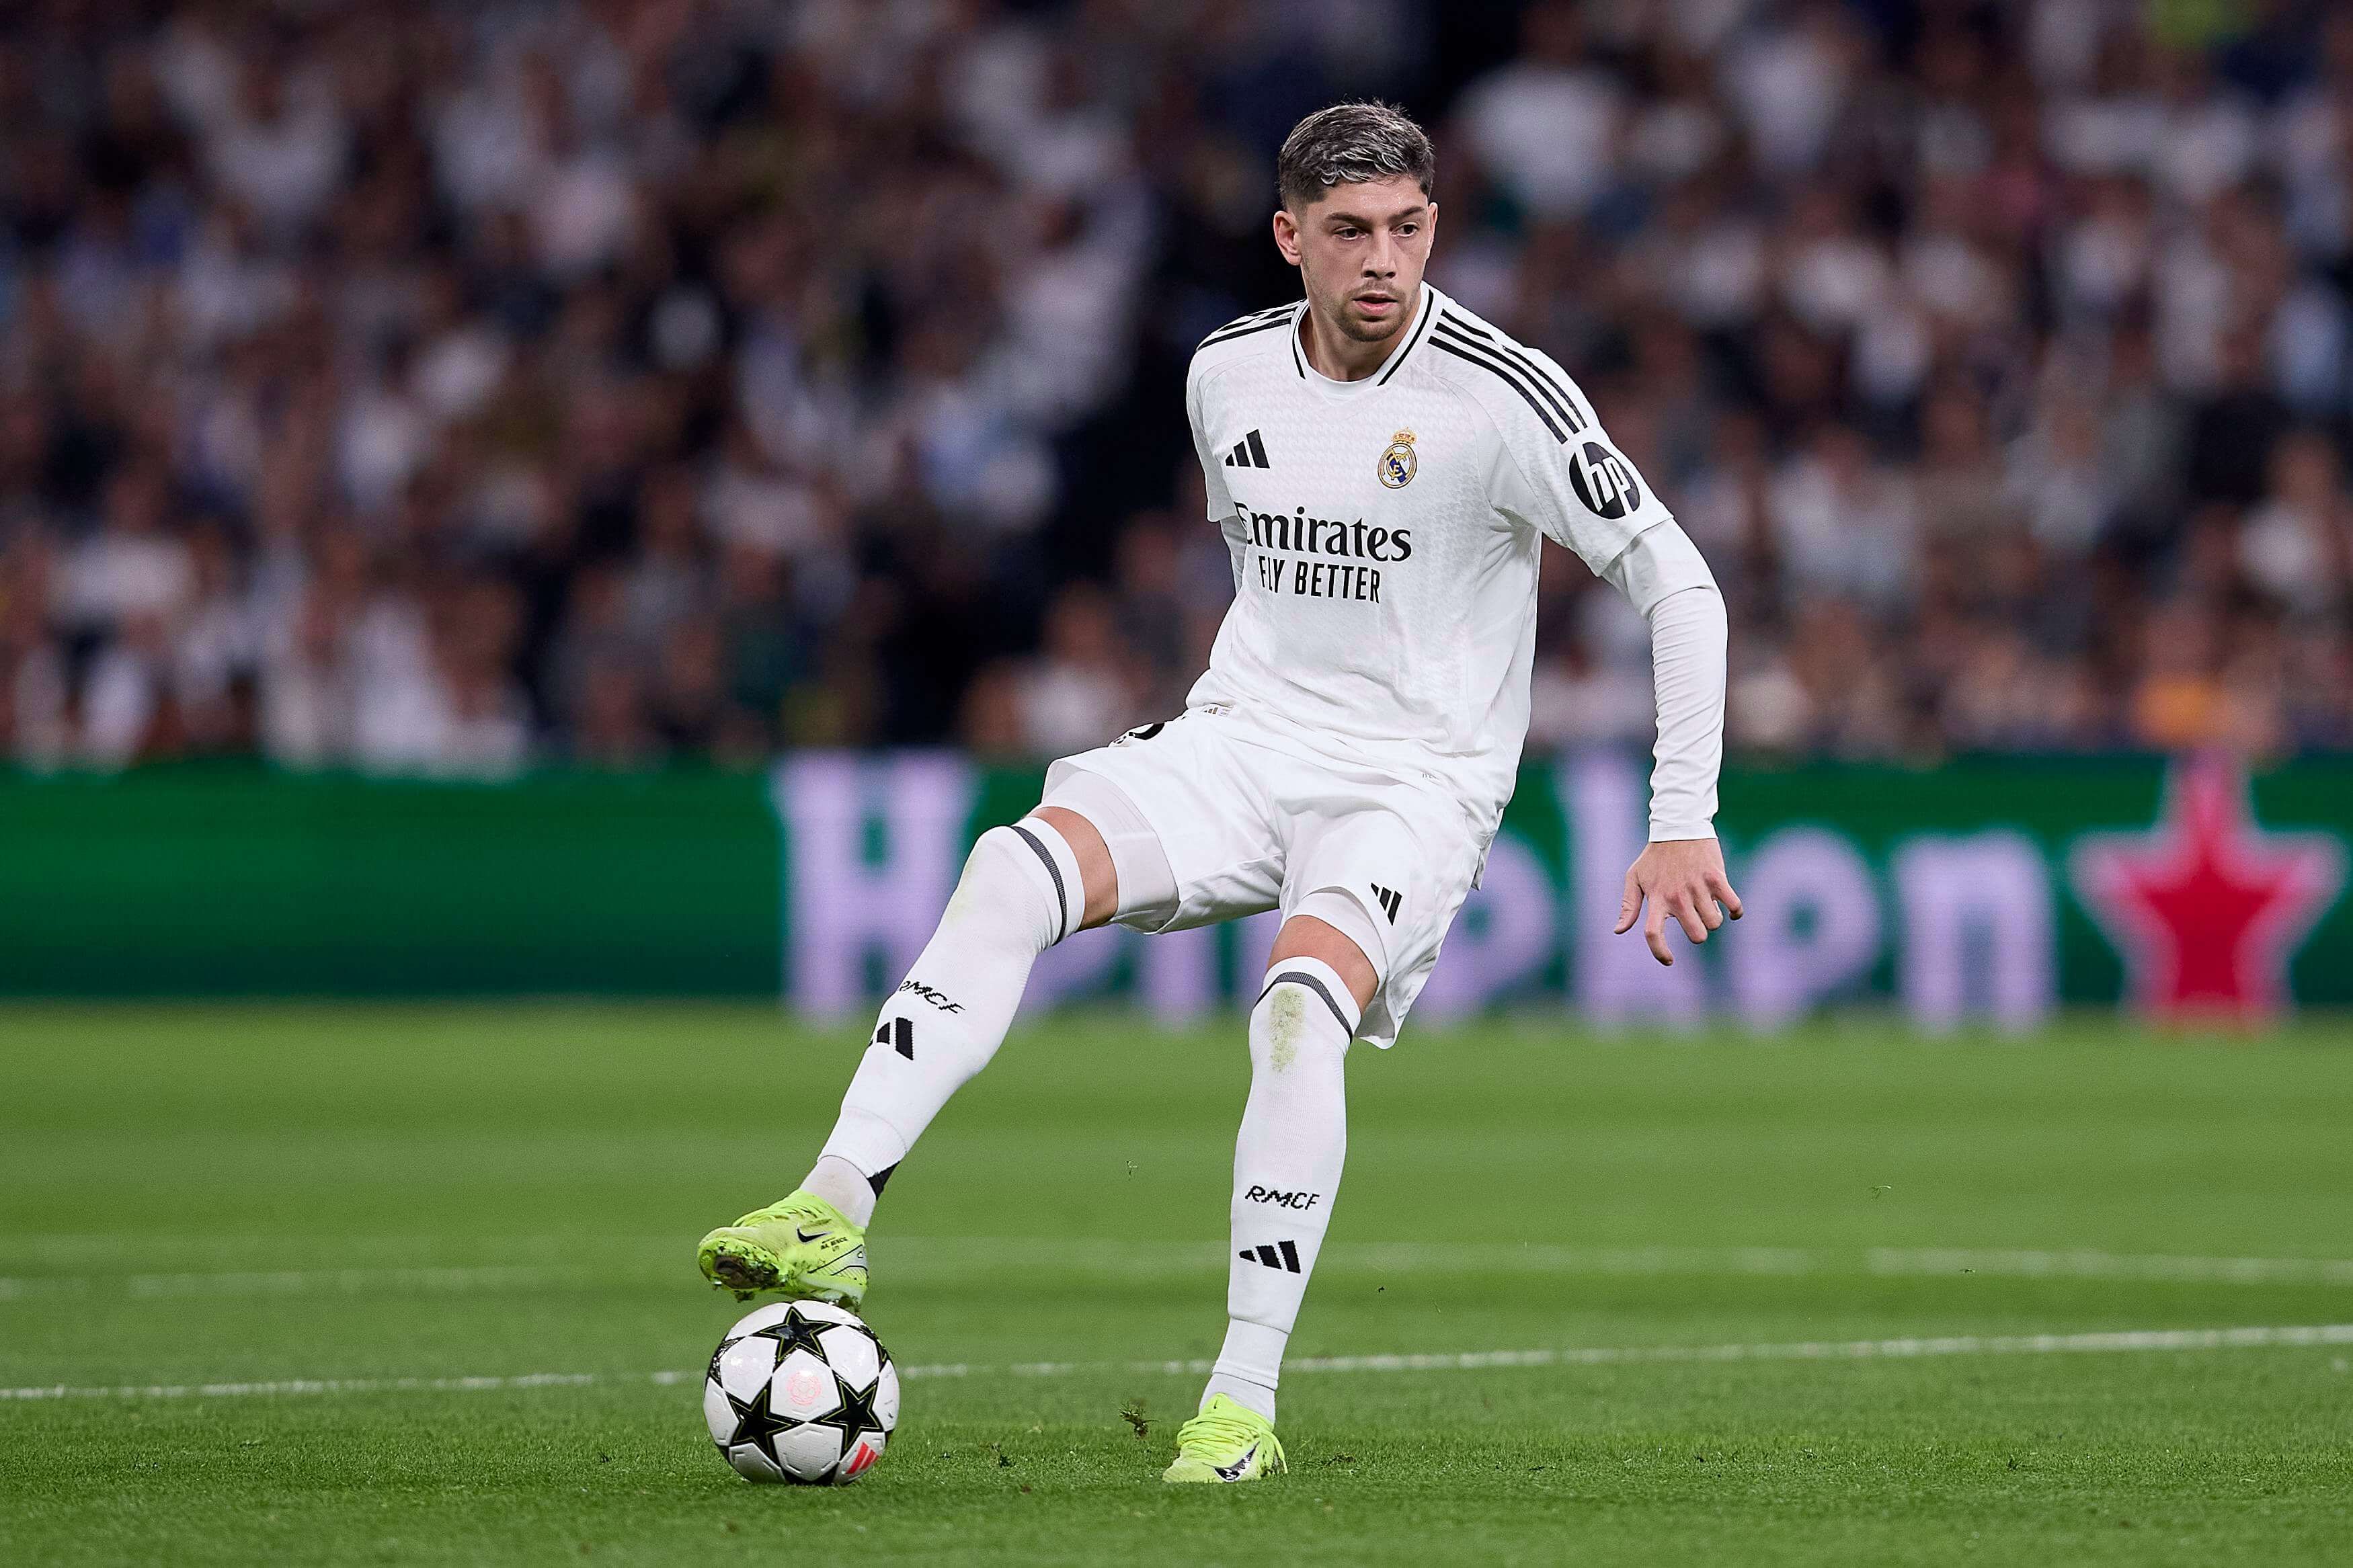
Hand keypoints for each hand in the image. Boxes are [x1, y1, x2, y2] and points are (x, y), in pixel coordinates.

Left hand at [1614, 838, 1741, 966]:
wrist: (1678, 826)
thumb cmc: (1654, 856)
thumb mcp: (1634, 877)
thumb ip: (1628, 906)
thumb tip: (1619, 930)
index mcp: (1656, 898)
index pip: (1654, 934)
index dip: (1660, 953)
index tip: (1669, 961)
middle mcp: (1677, 896)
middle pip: (1696, 935)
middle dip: (1698, 933)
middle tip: (1694, 919)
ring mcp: (1698, 887)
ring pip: (1714, 923)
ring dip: (1713, 920)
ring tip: (1706, 906)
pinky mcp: (1717, 878)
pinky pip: (1734, 906)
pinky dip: (1735, 912)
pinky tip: (1730, 910)